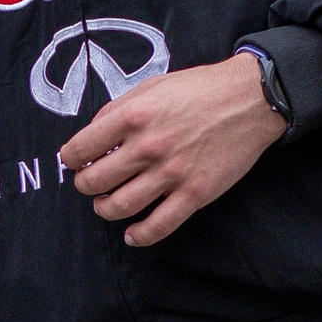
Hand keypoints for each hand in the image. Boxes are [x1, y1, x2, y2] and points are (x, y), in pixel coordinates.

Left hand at [57, 52, 283, 248]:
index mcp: (132, 117)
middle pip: (94, 181)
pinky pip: (159, 226)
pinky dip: (139, 236)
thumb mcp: (152, 86)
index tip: (75, 161)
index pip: (79, 149)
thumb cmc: (200, 89)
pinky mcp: (195, 193)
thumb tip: (94, 134)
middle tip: (90, 182)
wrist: (251, 99)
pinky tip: (132, 235)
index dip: (71, 159)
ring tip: (106, 204)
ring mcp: (171, 173)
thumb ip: (119, 109)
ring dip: (105, 209)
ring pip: (119, 207)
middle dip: (84, 185)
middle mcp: (147, 147)